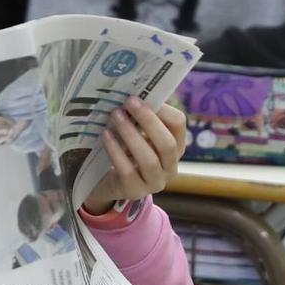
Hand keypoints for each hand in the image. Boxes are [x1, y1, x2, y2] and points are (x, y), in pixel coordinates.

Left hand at [82, 98, 187, 214]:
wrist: (112, 183)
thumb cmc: (128, 152)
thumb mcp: (138, 134)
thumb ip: (140, 118)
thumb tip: (134, 93)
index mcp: (175, 146)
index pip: (178, 124)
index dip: (163, 109)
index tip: (143, 96)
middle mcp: (170, 166)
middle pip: (167, 144)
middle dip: (148, 121)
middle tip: (129, 102)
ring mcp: (154, 182)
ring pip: (149, 160)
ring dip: (131, 134)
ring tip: (115, 116)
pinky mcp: (135, 191)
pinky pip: (127, 171)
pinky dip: (115, 151)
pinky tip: (106, 135)